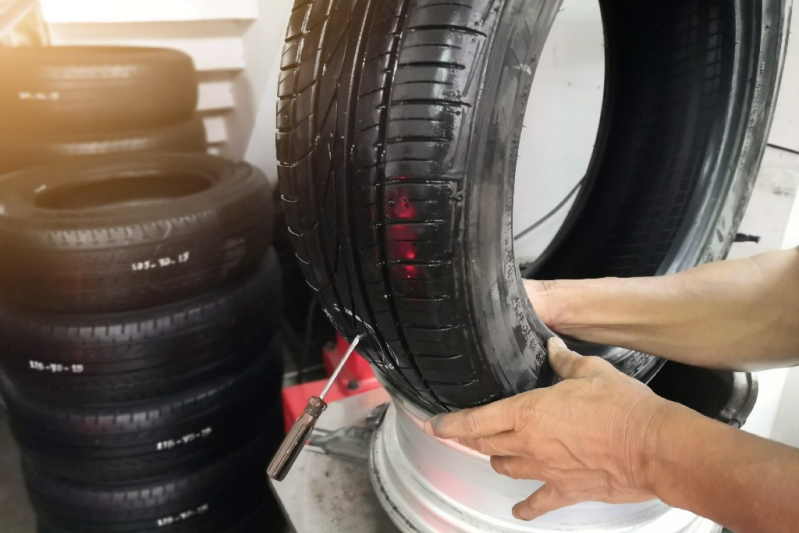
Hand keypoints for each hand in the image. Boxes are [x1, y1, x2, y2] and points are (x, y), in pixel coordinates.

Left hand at [423, 337, 674, 520]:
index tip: (432, 423)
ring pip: (504, 467)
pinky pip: (536, 503)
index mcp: (529, 412)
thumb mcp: (591, 372)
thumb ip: (565, 361)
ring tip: (493, 454)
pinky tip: (520, 509)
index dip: (450, 422)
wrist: (653, 447)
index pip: (477, 419)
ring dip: (496, 459)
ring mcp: (545, 470)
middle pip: (484, 443)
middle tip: (457, 434)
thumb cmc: (623, 407)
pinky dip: (526, 507)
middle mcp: (530, 443)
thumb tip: (553, 347)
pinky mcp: (565, 491)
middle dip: (466, 438)